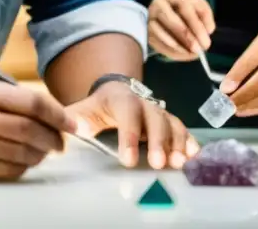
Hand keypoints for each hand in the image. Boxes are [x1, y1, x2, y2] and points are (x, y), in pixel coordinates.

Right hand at [0, 78, 77, 181]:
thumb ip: (20, 99)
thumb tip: (59, 116)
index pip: (32, 103)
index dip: (58, 115)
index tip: (72, 125)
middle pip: (29, 131)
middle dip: (52, 139)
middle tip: (60, 143)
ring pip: (21, 154)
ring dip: (40, 155)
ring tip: (43, 151)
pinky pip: (8, 171)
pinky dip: (23, 166)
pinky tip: (23, 160)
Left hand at [68, 80, 198, 169]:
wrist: (115, 92)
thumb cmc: (97, 107)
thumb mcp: (82, 110)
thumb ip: (72, 118)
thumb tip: (63, 127)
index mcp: (120, 98)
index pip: (127, 112)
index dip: (129, 135)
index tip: (128, 160)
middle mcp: (144, 103)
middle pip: (155, 118)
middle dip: (158, 141)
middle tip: (158, 164)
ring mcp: (159, 111)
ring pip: (172, 123)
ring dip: (177, 143)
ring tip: (179, 163)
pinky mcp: (169, 121)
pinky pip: (182, 128)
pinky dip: (189, 141)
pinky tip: (194, 155)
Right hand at [147, 0, 215, 60]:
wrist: (170, 20)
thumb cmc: (187, 14)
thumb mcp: (199, 11)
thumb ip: (206, 17)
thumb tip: (208, 29)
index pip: (184, 5)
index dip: (195, 22)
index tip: (207, 36)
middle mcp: (160, 3)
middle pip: (171, 19)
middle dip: (186, 35)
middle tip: (198, 49)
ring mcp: (151, 17)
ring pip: (161, 32)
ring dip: (178, 45)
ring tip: (191, 53)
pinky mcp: (146, 30)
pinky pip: (156, 42)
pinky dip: (170, 51)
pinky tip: (182, 54)